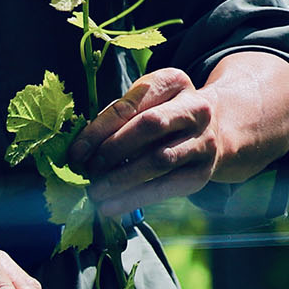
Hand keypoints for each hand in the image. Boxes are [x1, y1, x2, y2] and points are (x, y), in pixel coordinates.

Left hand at [67, 68, 227, 216]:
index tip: (76, 152)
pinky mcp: (203, 172)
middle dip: (113, 150)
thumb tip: (82, 151)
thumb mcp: (145, 103)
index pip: (132, 104)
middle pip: (151, 126)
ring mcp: (203, 141)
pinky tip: (112, 207)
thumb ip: (117, 118)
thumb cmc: (163, 115)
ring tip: (96, 192)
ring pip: (160, 160)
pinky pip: (167, 187)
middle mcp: (195, 108)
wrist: (213, 131)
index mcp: (173, 82)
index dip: (100, 129)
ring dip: (122, 179)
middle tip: (87, 171)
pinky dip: (135, 198)